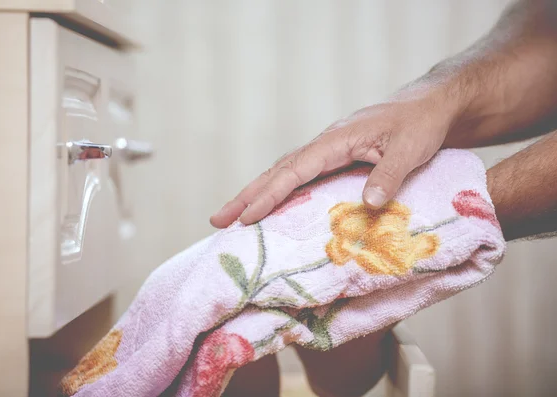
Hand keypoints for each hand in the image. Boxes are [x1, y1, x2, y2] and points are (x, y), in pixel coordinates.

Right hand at [210, 88, 459, 227]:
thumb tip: (368, 204)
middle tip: (216, 220)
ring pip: (282, 172)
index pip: (294, 170)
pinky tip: (270, 204)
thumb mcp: (410, 149)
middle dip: (246, 196)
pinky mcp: (333, 157)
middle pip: (276, 171)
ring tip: (233, 216)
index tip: (245, 217)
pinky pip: (297, 175)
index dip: (269, 195)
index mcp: (335, 140)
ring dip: (256, 194)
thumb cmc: (419, 124)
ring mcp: (326, 150)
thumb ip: (389, 175)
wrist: (428, 105)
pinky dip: (278, 190)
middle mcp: (324, 144)